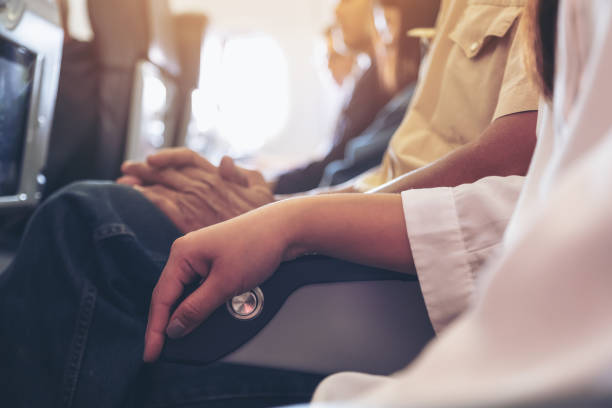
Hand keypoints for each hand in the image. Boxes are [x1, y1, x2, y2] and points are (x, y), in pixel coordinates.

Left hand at [118, 149, 274, 232]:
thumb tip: (225, 161)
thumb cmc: (266, 212)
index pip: (187, 158)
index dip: (168, 156)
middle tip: (127, 170)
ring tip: (124, 184)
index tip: (151, 158)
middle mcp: (204, 184)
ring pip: (160, 185)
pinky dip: (146, 200)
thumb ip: (242, 173)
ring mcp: (196, 201)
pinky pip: (161, 205)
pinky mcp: (190, 219)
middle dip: (144, 169)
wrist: (270, 231)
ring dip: (140, 184)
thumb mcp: (260, 187)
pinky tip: (135, 201)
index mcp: (218, 175)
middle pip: (167, 170)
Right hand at [143, 202, 300, 361]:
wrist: (286, 228)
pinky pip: (199, 287)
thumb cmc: (257, 246)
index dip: (155, 329)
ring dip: (184, 313)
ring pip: (185, 293)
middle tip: (159, 351)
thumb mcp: (225, 283)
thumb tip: (174, 329)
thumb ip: (197, 309)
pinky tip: (198, 318)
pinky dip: (198, 304)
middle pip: (169, 295)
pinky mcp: (216, 261)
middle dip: (165, 323)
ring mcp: (202, 257)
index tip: (151, 353)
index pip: (161, 297)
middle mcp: (188, 253)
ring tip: (176, 339)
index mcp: (182, 253)